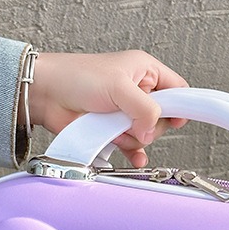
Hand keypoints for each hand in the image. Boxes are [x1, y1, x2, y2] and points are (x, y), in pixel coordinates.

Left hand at [28, 50, 188, 167]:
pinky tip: (134, 157)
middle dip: (149, 125)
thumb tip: (152, 130)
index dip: (182, 104)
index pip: (178, 89)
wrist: (46, 95)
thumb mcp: (118, 87)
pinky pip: (132, 147)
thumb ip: (144, 108)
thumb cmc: (76, 77)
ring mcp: (125, 113)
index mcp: (145, 71)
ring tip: (115, 127)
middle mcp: (138, 92)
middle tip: (132, 119)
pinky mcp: (113, 130)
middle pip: (163, 118)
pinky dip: (133, 153)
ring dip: (134, 137)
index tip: (177, 119)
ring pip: (145, 135)